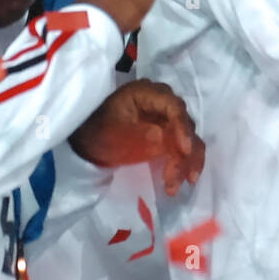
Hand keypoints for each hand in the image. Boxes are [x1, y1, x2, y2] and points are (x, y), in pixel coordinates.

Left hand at [69, 78, 204, 195]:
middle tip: (174, 177)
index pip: (174, 106)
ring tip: (174, 186)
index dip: (182, 127)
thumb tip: (161, 136)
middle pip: (185, 123)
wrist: (88, 142)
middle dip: (184, 152)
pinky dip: (186, 163)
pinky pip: (184, 148)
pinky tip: (184, 180)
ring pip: (189, 138)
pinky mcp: (169, 135)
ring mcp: (168, 119)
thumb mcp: (112, 131)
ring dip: (187, 162)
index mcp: (148, 93)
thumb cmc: (98, 132)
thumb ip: (136, 133)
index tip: (184, 151)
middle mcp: (163, 103)